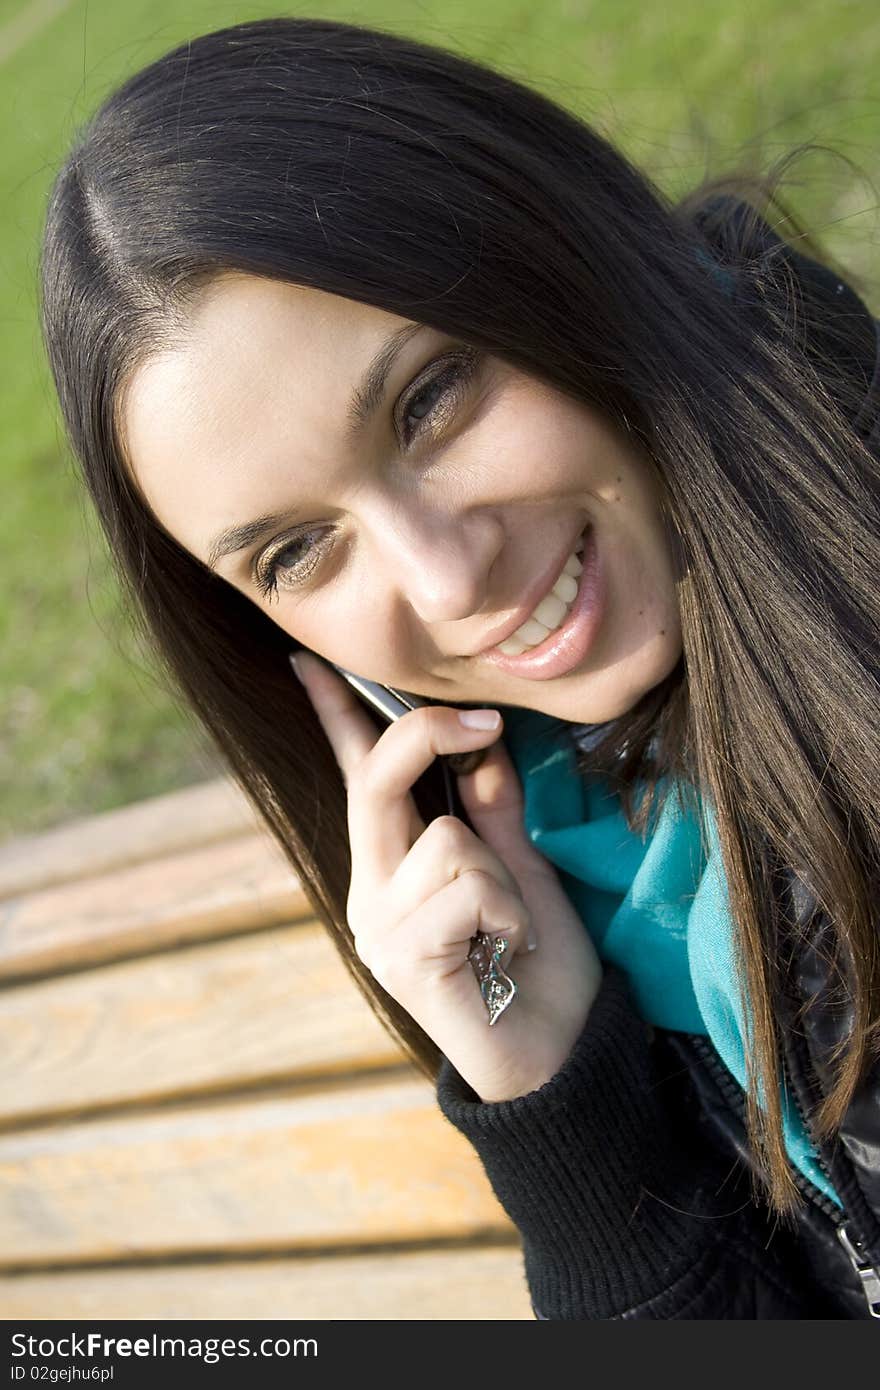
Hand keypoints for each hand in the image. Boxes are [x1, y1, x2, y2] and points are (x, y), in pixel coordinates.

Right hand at [293, 651, 602, 1101]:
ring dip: (503, 876)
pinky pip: (467, 886)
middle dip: (427, 737)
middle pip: (377, 782)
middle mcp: (372, 891)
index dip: (335, 717)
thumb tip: (478, 738)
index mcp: (393, 864)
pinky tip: (508, 951)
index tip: (307, 662)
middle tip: (488, 722)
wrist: (561, 1053)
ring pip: (445, 840)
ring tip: (511, 928)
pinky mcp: (401, 958)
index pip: (357, 776)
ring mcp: (380, 926)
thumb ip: (493, 806)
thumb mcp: (522, 865)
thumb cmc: (540, 959)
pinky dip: (508, 910)